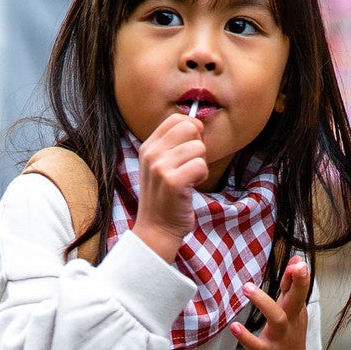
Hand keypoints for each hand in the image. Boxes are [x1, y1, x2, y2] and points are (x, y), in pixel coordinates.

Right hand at [132, 111, 208, 261]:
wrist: (157, 229)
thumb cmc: (166, 197)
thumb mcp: (160, 166)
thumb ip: (173, 145)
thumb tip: (198, 123)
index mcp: (148, 146)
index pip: (176, 119)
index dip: (192, 131)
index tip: (190, 150)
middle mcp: (151, 153)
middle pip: (190, 127)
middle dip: (198, 146)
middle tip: (190, 166)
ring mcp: (160, 167)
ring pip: (199, 148)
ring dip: (200, 165)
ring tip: (188, 180)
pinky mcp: (173, 182)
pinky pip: (201, 165)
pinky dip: (202, 177)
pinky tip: (190, 188)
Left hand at [229, 255, 312, 349]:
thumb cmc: (288, 335)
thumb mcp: (293, 311)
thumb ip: (292, 285)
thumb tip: (297, 259)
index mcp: (296, 310)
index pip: (299, 288)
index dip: (299, 274)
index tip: (298, 262)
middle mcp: (291, 322)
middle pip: (297, 300)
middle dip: (299, 284)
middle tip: (296, 267)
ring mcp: (281, 338)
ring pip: (277, 319)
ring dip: (263, 303)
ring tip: (247, 288)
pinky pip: (257, 345)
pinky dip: (246, 337)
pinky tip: (234, 327)